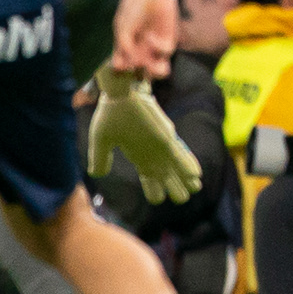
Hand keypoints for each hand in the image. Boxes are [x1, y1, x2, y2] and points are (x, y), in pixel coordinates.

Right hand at [87, 67, 201, 202]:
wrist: (118, 94)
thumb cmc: (109, 114)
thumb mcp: (101, 140)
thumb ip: (101, 158)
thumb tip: (96, 174)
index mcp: (137, 154)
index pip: (147, 176)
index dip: (153, 188)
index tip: (157, 199)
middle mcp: (151, 152)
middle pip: (165, 175)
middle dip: (173, 187)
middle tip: (182, 199)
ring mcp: (160, 145)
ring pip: (176, 167)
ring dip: (185, 179)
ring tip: (195, 188)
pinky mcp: (166, 137)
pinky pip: (179, 154)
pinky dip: (187, 165)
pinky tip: (196, 175)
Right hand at [109, 0, 175, 80]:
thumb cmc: (132, 9)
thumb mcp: (121, 28)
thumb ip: (124, 47)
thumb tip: (132, 64)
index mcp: (126, 48)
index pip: (122, 67)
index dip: (121, 70)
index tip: (121, 64)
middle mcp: (140, 51)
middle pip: (141, 73)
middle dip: (140, 74)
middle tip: (137, 65)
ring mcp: (155, 48)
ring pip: (157, 70)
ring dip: (154, 71)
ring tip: (150, 65)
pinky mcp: (168, 41)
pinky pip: (165, 52)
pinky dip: (156, 47)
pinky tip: (150, 36)